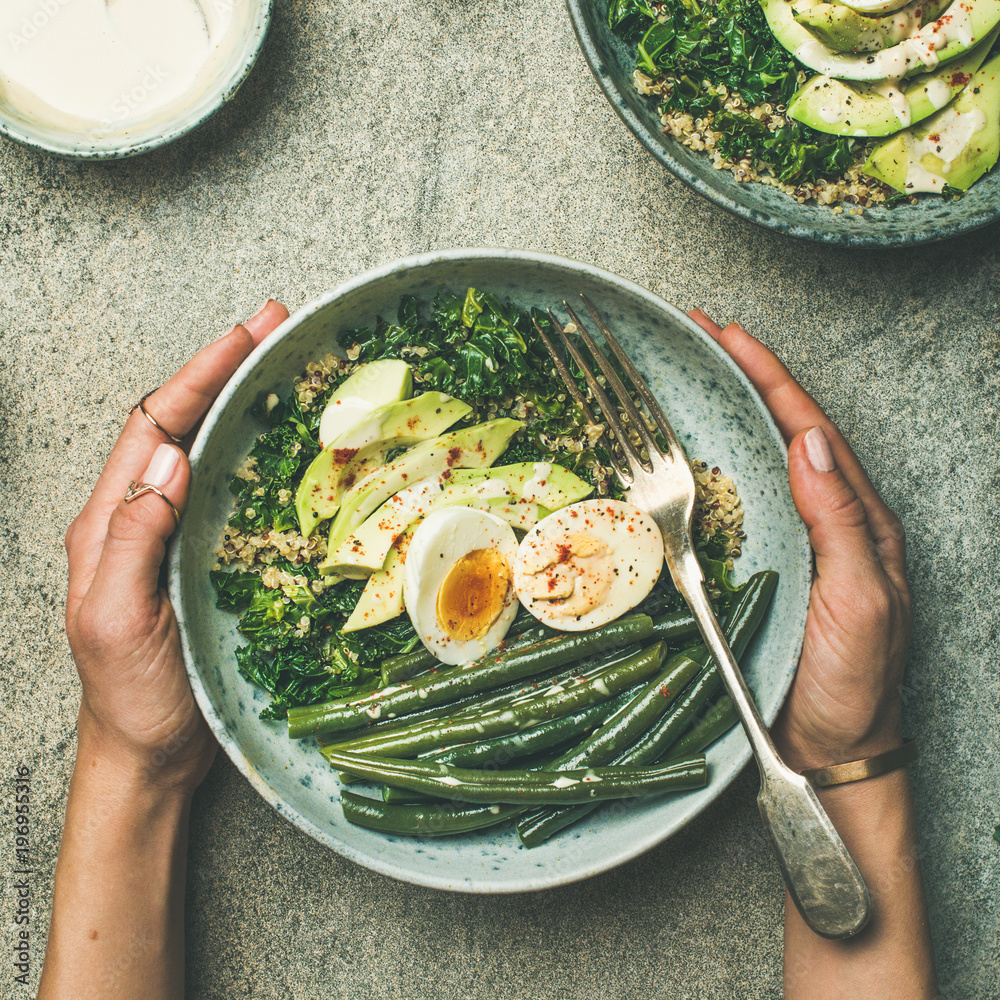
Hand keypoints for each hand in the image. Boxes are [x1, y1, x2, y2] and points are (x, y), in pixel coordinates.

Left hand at [64, 300, 289, 792]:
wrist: (148, 756)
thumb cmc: (129, 698)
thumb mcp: (116, 620)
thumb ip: (133, 538)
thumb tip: (171, 457)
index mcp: (109, 523)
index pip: (154, 426)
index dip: (197, 375)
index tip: (245, 335)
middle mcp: (142, 518)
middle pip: (181, 423)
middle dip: (224, 369)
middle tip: (275, 326)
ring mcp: (177, 538)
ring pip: (209, 453)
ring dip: (243, 405)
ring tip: (287, 368)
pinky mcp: (208, 561)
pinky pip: (232, 495)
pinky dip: (259, 459)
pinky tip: (290, 448)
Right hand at [688, 311, 910, 770]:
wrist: (834, 746)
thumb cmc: (857, 682)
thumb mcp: (863, 600)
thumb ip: (841, 522)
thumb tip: (806, 442)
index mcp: (860, 519)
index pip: (811, 429)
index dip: (771, 378)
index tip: (730, 335)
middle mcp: (827, 519)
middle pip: (785, 430)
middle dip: (746, 377)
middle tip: (702, 336)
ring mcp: (795, 541)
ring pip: (760, 461)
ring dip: (727, 413)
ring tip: (692, 376)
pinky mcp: (765, 566)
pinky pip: (739, 504)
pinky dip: (715, 466)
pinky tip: (691, 453)